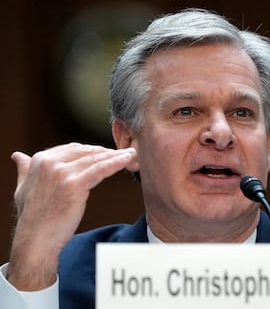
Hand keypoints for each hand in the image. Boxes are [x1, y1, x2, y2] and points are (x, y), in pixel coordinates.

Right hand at [7, 143, 136, 290]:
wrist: (36, 240)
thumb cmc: (33, 216)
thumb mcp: (23, 187)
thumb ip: (24, 169)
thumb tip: (18, 155)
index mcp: (40, 159)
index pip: (74, 149)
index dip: (94, 151)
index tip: (107, 154)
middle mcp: (50, 162)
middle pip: (87, 152)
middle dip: (107, 153)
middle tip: (124, 154)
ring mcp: (62, 172)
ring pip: (96, 159)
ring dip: (116, 156)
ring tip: (132, 154)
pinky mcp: (75, 184)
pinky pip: (101, 169)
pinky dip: (116, 163)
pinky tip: (128, 159)